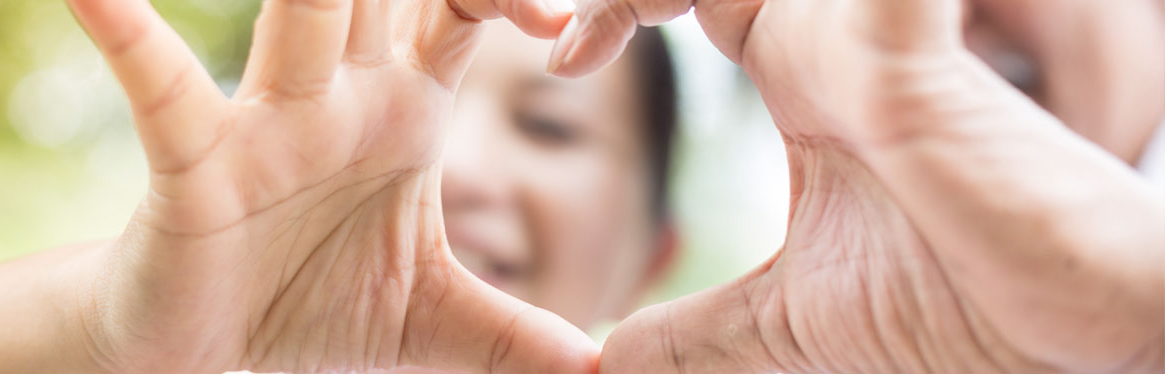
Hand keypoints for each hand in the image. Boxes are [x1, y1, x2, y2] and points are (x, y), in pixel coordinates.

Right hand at [52, 0, 595, 371]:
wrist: (211, 356)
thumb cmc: (314, 310)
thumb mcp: (433, 324)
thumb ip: (512, 332)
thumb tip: (600, 366)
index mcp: (402, 113)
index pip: (462, 10)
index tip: (564, 23)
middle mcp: (339, 97)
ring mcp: (268, 121)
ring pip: (301, 14)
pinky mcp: (195, 161)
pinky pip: (163, 88)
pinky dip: (128, 35)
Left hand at [551, 0, 1164, 371]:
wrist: (1070, 335)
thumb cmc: (953, 312)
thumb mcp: (785, 327)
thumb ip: (694, 331)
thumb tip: (603, 365)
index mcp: (802, 84)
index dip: (618, 9)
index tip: (561, 63)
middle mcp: (826, 41)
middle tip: (550, 20)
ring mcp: (862, 35)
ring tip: (585, 19)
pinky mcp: (898, 48)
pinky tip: (646, 13)